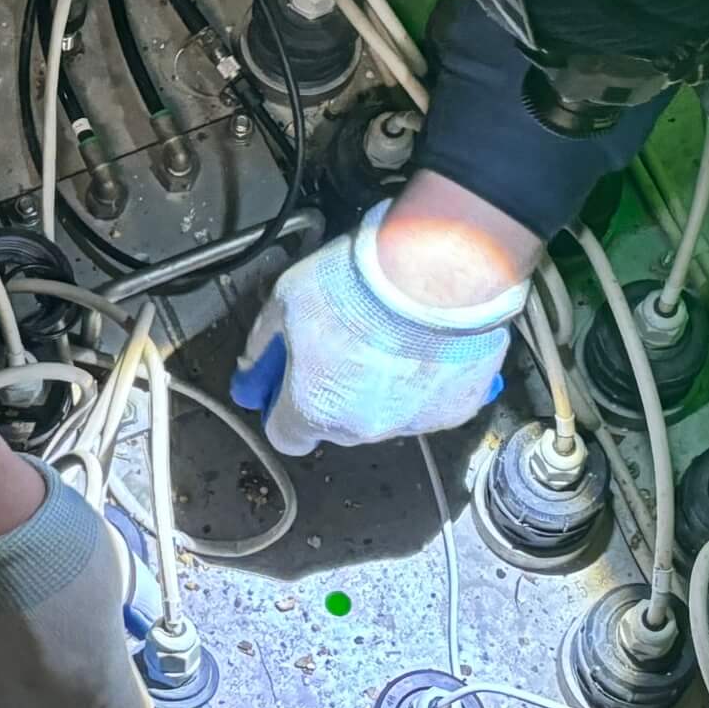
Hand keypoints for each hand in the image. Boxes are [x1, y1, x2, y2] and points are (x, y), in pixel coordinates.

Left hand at [231, 197, 529, 455]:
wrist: (438, 270)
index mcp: (314, 409)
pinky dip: (425, 382)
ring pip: (386, 415)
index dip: (282, 407)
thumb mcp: (285, 301)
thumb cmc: (363, 283)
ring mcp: (413, 421)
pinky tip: (423, 345)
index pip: (285, 436)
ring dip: (382, 387)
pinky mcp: (455, 407)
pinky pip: (430, 402)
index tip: (286, 385)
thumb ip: (263, 345)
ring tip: (389, 337)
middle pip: (337, 424)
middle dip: (334, 392)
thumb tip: (252, 367)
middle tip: (343, 345)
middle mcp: (363, 427)